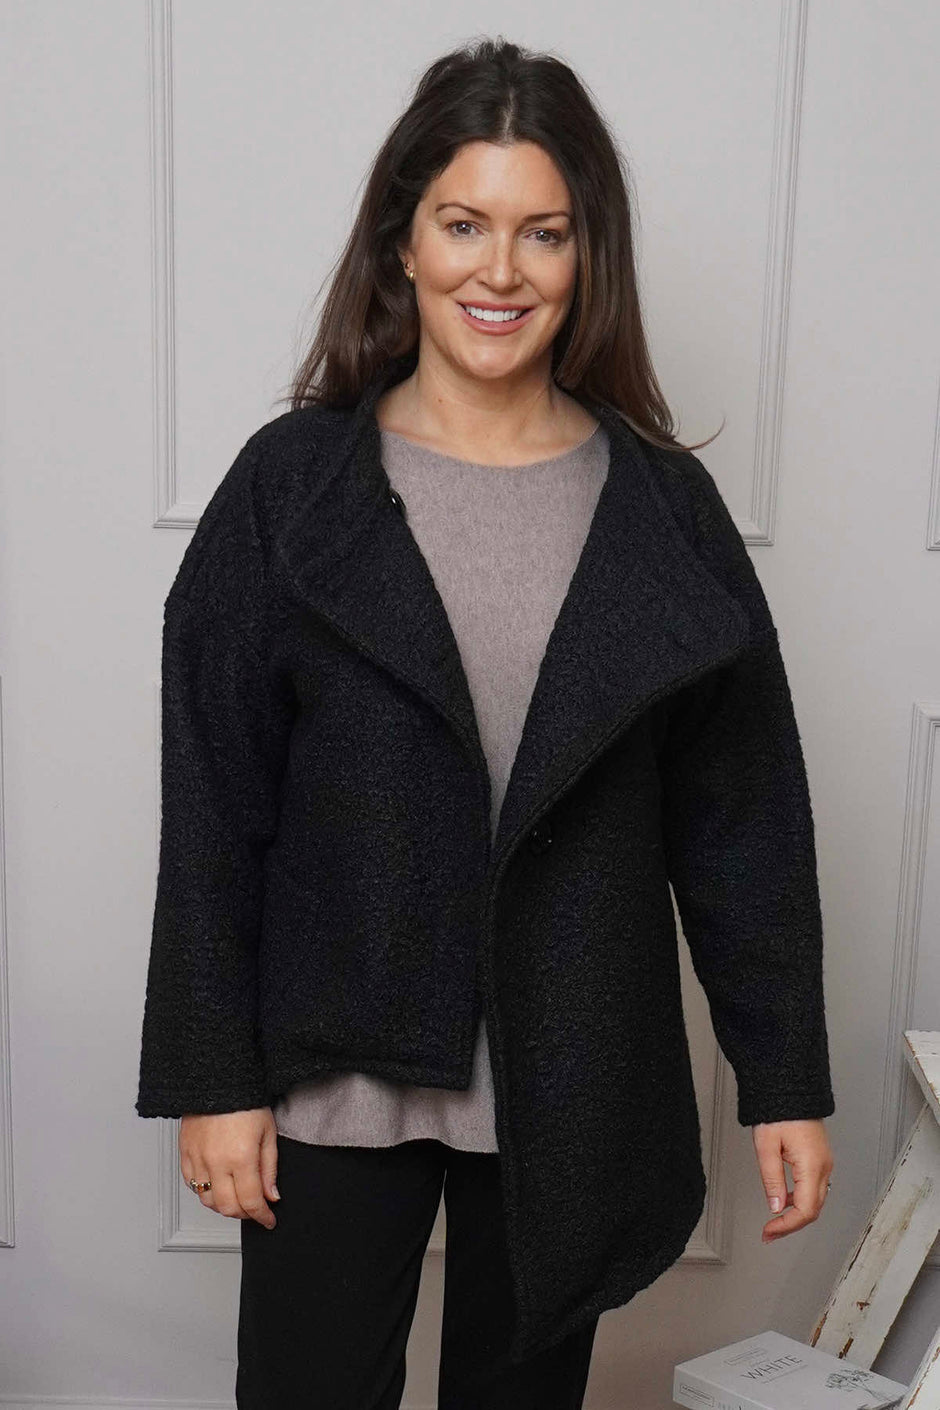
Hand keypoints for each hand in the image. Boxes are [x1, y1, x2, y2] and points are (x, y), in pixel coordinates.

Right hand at [179, 1107, 279, 1228]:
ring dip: (223, 1206)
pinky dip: (204, 1191)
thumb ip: (269, 1169)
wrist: (219, 1079)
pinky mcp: (185, 1152)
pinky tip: (216, 1186)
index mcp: (241, 1157)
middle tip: (255, 1211)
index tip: (268, 1220)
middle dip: (244, 1215)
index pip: (251, 1201)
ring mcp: (197, 1158)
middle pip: (227, 1207)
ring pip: (207, 1200)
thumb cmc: (246, 1101)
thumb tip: (271, 1196)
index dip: (262, 1216)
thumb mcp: (268, 1133)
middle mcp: (216, 1161)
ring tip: (237, 1198)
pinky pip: (191, 1184)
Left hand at [752, 1118, 832, 1242]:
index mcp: (812, 1165)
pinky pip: (814, 1187)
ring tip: (775, 1221)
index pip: (805, 1210)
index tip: (769, 1232)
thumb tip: (776, 1207)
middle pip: (813, 1209)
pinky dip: (800, 1199)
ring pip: (815, 1200)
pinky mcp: (820, 1158)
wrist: (792, 1088)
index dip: (787, 1226)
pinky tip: (784, 1199)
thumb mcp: (767, 1145)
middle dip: (791, 1225)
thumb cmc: (779, 1110)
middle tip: (770, 1233)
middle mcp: (824, 1166)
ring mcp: (825, 1162)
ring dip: (796, 1214)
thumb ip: (772, 1179)